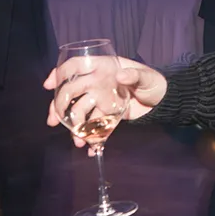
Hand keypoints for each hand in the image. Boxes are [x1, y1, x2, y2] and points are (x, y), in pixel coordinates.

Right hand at [44, 56, 165, 155]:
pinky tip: (91, 149)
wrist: (164, 102)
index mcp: (104, 68)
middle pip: (70, 93)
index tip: (49, 86)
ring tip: (78, 141)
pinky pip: (94, 127)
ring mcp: (100, 100)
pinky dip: (91, 138)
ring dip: (75, 127)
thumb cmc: (155, 82)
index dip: (60, 74)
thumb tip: (121, 76)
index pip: (75, 66)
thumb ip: (135, 76)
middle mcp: (97, 84)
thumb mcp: (147, 77)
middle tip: (56, 121)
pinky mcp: (106, 116)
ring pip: (79, 112)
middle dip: (59, 107)